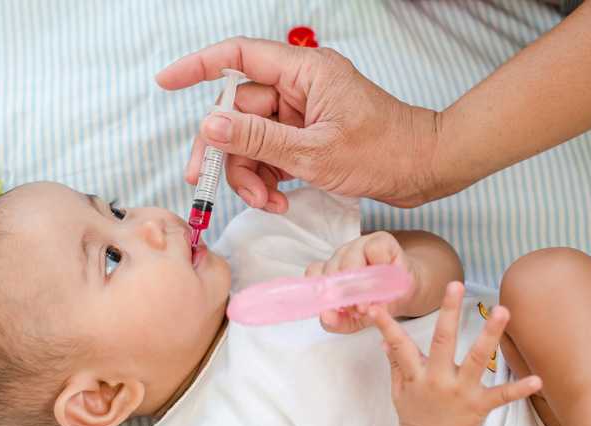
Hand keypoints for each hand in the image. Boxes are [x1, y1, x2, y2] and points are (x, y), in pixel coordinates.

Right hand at [156, 37, 440, 211]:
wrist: (425, 170)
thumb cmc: (383, 152)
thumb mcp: (314, 152)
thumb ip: (258, 139)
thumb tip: (209, 125)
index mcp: (303, 73)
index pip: (238, 56)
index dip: (198, 66)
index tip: (165, 82)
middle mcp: (300, 88)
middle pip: (238, 109)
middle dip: (225, 149)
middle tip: (205, 181)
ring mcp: (304, 114)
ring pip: (252, 138)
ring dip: (249, 173)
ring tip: (266, 203)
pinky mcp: (309, 138)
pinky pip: (272, 153)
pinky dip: (269, 179)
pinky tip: (279, 202)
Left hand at [304, 232, 417, 332]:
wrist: (406, 292)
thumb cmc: (377, 302)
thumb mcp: (356, 319)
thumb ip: (338, 321)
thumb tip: (327, 318)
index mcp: (329, 272)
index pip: (315, 275)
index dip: (322, 292)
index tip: (332, 310)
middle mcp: (340, 257)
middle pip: (332, 269)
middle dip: (344, 293)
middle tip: (359, 310)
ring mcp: (358, 246)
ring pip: (350, 260)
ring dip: (361, 283)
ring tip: (373, 299)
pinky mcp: (379, 240)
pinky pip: (374, 250)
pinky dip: (380, 265)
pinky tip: (387, 276)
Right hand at [371, 282, 541, 425]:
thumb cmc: (414, 416)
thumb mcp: (399, 390)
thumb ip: (396, 362)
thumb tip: (385, 339)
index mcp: (417, 374)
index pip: (399, 344)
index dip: (387, 326)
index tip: (375, 307)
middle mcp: (439, 380)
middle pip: (443, 341)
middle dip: (449, 311)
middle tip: (455, 285)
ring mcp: (461, 392)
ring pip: (477, 358)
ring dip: (490, 334)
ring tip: (502, 311)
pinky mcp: (479, 406)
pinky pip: (502, 396)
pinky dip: (520, 389)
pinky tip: (537, 380)